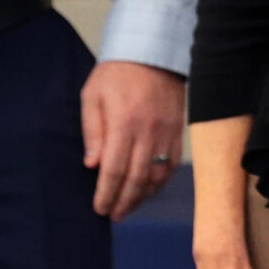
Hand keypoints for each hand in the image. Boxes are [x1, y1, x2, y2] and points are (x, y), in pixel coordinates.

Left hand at [80, 60, 183, 220]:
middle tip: (113, 216)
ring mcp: (166, 134)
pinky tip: (148, 190)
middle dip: (124, 202)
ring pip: (157, 176)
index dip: (106, 193)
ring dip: (143, 197)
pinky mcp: (177, 132)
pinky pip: (171, 165)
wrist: (152, 52)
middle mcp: (147, 132)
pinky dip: (160, 183)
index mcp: (123, 123)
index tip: (99, 208)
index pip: (114, 169)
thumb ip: (92, 131)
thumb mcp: (92, 96)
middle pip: (137, 178)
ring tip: (128, 208)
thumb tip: (91, 165)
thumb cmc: (115, 74)